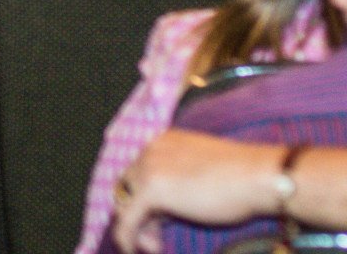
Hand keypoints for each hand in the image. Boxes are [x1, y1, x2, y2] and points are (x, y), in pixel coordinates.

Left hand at [112, 131, 281, 253]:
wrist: (260, 177)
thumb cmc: (245, 178)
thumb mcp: (203, 174)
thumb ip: (181, 181)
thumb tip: (167, 207)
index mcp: (163, 142)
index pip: (141, 171)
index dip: (146, 198)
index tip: (162, 219)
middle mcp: (150, 150)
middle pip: (129, 186)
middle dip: (140, 213)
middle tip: (157, 235)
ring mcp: (148, 168)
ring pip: (126, 203)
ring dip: (137, 227)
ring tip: (155, 244)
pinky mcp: (150, 190)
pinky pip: (127, 220)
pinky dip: (127, 237)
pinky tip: (135, 249)